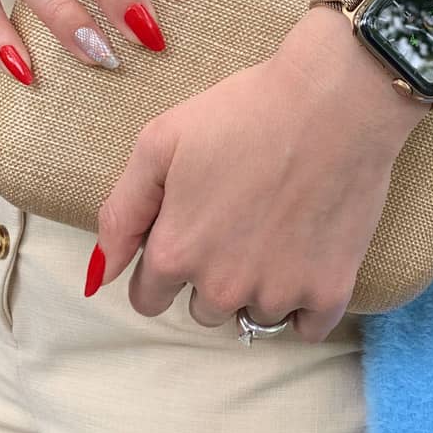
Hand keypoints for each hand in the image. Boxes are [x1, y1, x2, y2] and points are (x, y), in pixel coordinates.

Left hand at [88, 8, 428, 341]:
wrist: (334, 103)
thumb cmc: (244, 113)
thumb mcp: (159, 143)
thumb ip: (121, 214)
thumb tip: (98, 275)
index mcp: (174, 253)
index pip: (148, 299)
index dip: (165, 264)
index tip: (191, 232)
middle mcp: (221, 287)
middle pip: (202, 310)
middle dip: (212, 275)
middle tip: (240, 220)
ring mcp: (277, 293)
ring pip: (254, 316)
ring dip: (259, 287)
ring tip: (278, 229)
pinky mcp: (329, 292)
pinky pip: (306, 329)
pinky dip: (305, 304)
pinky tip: (306, 259)